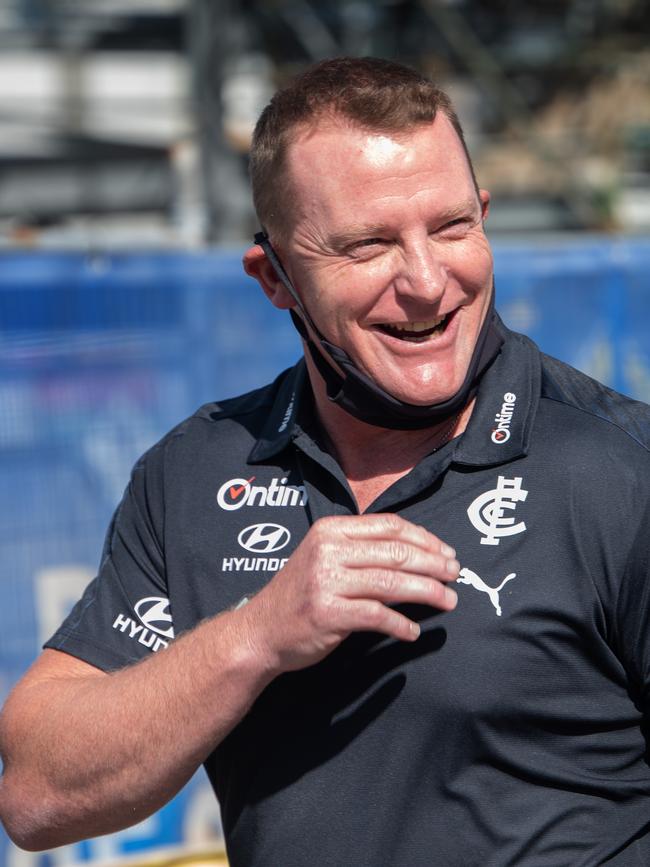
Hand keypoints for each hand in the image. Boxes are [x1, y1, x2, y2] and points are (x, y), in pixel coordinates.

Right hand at [239, 513, 458, 673]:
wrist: (260, 631)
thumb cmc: (300, 595)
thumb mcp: (325, 558)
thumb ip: (361, 550)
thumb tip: (418, 553)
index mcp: (331, 530)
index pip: (389, 526)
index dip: (425, 538)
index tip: (447, 552)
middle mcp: (328, 550)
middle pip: (396, 552)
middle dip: (433, 564)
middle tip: (456, 575)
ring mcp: (326, 581)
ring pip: (391, 582)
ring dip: (427, 592)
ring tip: (449, 601)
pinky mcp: (327, 613)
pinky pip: (376, 615)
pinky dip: (400, 624)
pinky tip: (414, 631)